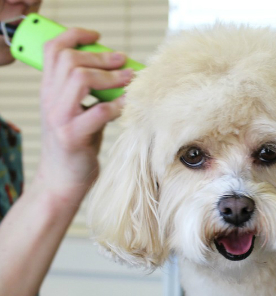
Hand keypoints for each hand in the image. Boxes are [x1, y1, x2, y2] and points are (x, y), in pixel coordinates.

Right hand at [35, 27, 132, 200]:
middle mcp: (50, 101)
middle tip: (123, 61)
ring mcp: (60, 118)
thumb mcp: (76, 114)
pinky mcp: (73, 137)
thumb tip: (118, 73)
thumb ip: (88, 94)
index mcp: (48, 92)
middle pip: (70, 60)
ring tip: (129, 80)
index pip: (53, 51)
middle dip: (101, 57)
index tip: (97, 37)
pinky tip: (129, 105)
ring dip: (110, 77)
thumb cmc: (76, 147)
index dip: (74, 36)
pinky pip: (99, 112)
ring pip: (81, 79)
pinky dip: (118, 105)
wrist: (61, 180)